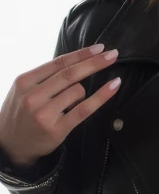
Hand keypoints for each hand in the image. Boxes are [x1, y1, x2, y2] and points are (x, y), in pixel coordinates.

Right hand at [0, 45, 120, 167]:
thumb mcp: (23, 90)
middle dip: (95, 63)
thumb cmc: (21, 114)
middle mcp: (33, 96)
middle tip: (113, 55)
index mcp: (24, 81)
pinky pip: (85, 108)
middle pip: (70, 74)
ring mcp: (44, 113)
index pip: (58, 63)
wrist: (9, 146)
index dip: (81, 54)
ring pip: (78, 90)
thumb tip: (78, 60)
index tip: (99, 47)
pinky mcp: (57, 129)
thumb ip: (45, 77)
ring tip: (68, 104)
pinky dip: (101, 96)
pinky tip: (114, 86)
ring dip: (82, 93)